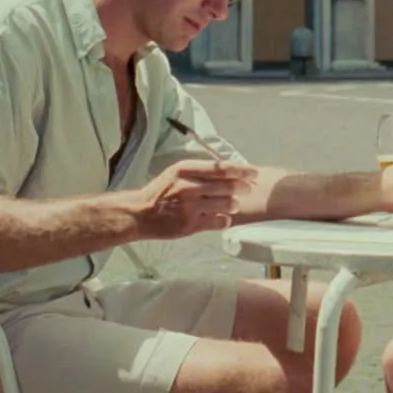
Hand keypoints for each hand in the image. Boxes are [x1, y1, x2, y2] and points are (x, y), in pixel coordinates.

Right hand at [127, 160, 258, 238]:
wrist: (140, 213)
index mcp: (185, 169)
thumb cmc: (161, 192)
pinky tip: (223, 218)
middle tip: (247, 189)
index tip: (253, 172)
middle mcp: (188, 186)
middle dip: (242, 188)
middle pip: (227, 186)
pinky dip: (225, 219)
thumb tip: (230, 170)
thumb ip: (201, 171)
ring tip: (233, 204)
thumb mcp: (176, 172)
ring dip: (234, 204)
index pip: (221, 168)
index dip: (241, 170)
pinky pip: (218, 221)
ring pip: (226, 204)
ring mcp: (190, 207)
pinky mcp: (190, 225)